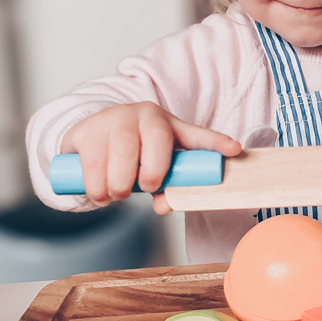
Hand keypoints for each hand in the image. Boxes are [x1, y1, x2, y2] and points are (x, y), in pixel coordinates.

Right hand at [61, 102, 240, 213]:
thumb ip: (166, 185)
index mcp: (167, 123)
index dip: (216, 141)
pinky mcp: (87, 130)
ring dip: (120, 185)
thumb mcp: (153, 162)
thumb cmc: (131, 150)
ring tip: (117, 194)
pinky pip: (94, 164)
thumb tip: (164, 207)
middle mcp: (143, 114)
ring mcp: (113, 118)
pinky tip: (99, 192)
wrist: (89, 133)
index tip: (235, 150)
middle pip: (156, 140)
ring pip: (122, 154)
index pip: (195, 133)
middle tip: (143, 188)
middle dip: (152, 172)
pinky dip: (97, 187)